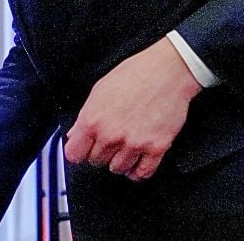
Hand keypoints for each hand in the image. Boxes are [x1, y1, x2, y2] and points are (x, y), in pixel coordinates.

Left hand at [64, 38, 202, 181]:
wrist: (169, 70)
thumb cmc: (137, 73)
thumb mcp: (101, 89)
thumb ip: (86, 115)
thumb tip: (75, 134)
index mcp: (93, 119)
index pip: (74, 154)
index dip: (80, 151)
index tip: (85, 149)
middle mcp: (111, 135)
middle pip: (96, 162)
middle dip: (102, 152)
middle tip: (112, 139)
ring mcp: (134, 143)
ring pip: (118, 169)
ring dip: (121, 160)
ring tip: (127, 146)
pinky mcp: (156, 148)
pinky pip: (142, 173)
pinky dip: (138, 171)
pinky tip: (138, 161)